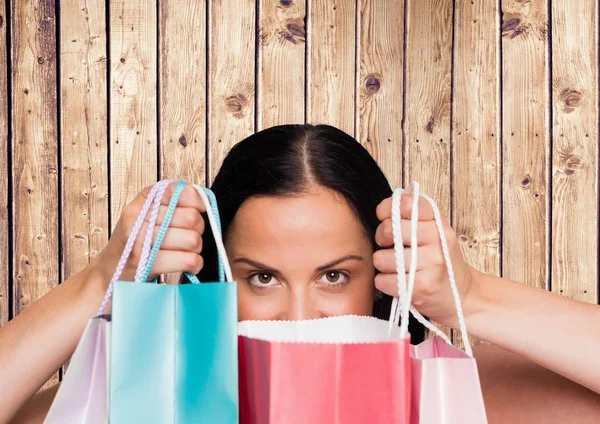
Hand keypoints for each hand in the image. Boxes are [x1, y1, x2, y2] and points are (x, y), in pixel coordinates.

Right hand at [91, 184, 205, 288]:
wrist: (107, 273)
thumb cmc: (135, 243)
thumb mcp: (147, 215)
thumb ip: (172, 203)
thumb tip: (203, 201)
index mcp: (142, 201)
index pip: (179, 191)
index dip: (197, 202)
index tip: (199, 211)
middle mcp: (138, 217)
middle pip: (191, 218)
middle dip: (198, 230)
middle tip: (188, 237)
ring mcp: (140, 241)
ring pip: (193, 239)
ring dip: (196, 249)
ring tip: (185, 252)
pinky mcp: (146, 264)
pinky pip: (189, 260)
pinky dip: (195, 264)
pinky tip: (189, 265)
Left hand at [373, 194, 479, 327]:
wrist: (463, 296)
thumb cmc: (441, 262)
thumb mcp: (434, 233)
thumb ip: (413, 218)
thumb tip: (383, 211)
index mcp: (438, 222)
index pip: (404, 203)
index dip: (387, 209)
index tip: (385, 218)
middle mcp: (437, 239)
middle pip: (388, 229)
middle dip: (381, 239)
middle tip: (390, 247)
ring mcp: (431, 263)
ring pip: (381, 258)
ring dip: (383, 266)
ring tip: (398, 268)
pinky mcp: (422, 286)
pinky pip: (383, 280)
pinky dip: (385, 283)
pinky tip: (399, 282)